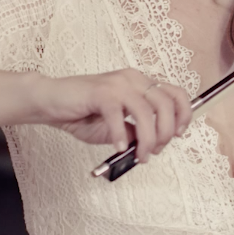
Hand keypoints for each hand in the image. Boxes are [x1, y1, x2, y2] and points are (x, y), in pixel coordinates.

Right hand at [32, 69, 191, 161]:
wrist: (50, 101)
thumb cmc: (81, 112)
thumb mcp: (117, 126)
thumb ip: (136, 131)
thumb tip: (153, 143)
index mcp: (140, 83)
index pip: (176, 93)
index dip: (184, 114)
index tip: (178, 134)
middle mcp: (133, 79)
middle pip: (166, 104)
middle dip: (165, 132)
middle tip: (154, 150)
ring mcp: (117, 84)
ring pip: (146, 111)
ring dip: (147, 139)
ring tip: (139, 155)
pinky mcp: (100, 92)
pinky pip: (118, 116)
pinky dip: (120, 135)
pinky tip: (117, 147)